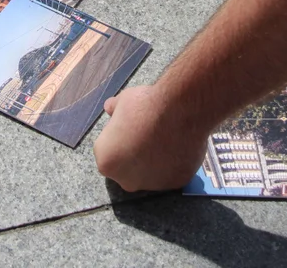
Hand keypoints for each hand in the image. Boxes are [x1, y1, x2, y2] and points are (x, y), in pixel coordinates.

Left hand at [93, 85, 208, 191]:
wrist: (180, 110)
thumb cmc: (144, 106)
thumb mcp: (122, 101)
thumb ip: (113, 109)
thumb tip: (110, 108)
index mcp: (106, 162)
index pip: (109, 151)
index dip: (118, 137)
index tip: (130, 126)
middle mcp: (126, 180)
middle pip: (127, 168)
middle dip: (134, 154)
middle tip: (146, 134)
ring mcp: (152, 185)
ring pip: (150, 174)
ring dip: (153, 161)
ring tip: (164, 139)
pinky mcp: (176, 183)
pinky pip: (171, 174)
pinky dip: (173, 163)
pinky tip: (178, 145)